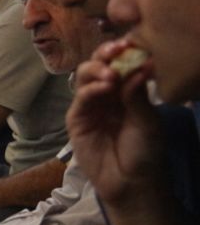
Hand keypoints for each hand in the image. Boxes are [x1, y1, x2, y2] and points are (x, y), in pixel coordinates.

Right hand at [67, 39, 162, 205]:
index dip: (124, 51)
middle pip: (99, 65)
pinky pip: (80, 99)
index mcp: (127, 91)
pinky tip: (103, 88)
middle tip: (117, 49)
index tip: (132, 41)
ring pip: (85, 77)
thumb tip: (139, 65)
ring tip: (111, 74)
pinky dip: (90, 90)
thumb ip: (138, 95)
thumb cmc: (146, 152)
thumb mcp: (148, 120)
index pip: (121, 63)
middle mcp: (107, 95)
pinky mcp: (77, 120)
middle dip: (105, 54)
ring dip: (97, 70)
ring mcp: (90, 106)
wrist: (132, 182)